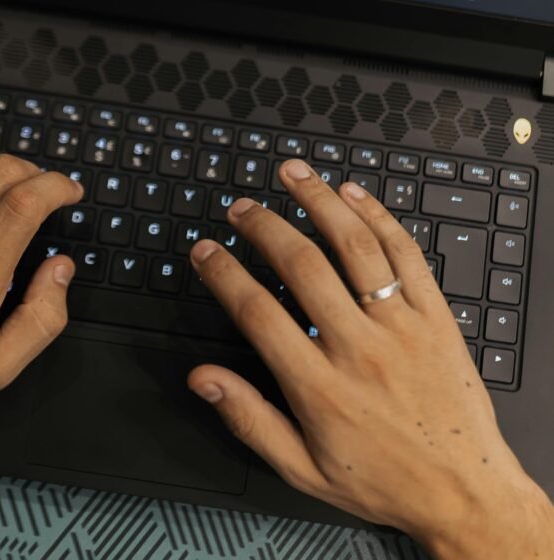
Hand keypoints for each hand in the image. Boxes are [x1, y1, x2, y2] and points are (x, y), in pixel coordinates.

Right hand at [187, 161, 553, 559]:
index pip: (257, 312)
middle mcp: (358, 348)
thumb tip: (203, 379)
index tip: (205, 250)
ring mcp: (400, 327)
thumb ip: (249, 419)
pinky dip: (379, 217)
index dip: (223, 273)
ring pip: (354, 246)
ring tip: (293, 174)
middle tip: (242, 208)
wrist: (465, 493)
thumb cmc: (384, 480)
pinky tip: (354, 195)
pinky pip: (406, 255)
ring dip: (319, 202)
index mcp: (319, 387)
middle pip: (302, 265)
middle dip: (263, 226)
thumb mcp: (303, 469)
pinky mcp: (435, 317)